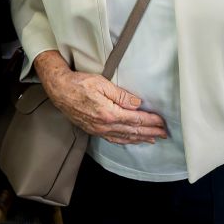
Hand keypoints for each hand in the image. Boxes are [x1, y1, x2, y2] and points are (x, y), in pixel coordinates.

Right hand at [37, 53, 166, 144]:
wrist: (59, 90)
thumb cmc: (79, 83)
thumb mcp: (102, 83)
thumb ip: (122, 95)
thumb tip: (138, 103)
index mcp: (109, 113)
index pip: (136, 119)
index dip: (151, 121)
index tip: (162, 122)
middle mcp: (104, 125)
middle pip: (133, 131)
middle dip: (150, 132)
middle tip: (164, 134)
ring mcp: (98, 130)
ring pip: (124, 137)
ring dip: (140, 138)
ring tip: (153, 139)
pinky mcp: (93, 130)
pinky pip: (113, 139)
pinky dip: (126, 141)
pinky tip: (132, 140)